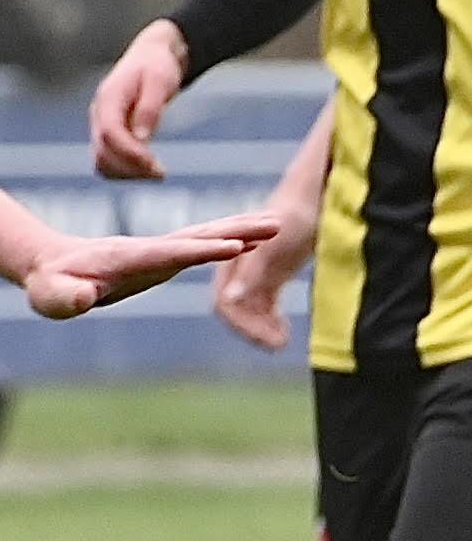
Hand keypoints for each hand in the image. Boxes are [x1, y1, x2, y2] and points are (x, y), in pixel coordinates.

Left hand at [21, 214, 280, 320]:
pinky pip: (199, 246)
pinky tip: (252, 242)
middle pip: (196, 236)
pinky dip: (226, 241)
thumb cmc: (49, 285)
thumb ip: (66, 298)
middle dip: (234, 231)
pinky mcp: (162, 258)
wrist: (51, 266)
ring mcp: (157, 252)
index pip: (167, 253)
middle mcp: (146, 250)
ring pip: (203, 237)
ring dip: (239, 231)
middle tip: (275, 224)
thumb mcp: (49, 297)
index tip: (233, 247)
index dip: (199, 250)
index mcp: (124, 258)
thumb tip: (84, 298)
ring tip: (277, 225)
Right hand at [88, 21, 187, 181]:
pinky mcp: (107, 135)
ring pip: (101, 161)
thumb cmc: (157, 66)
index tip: (152, 164)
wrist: (150, 56)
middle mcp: (98, 114)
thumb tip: (142, 138)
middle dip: (129, 167)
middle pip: (102, 152)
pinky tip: (147, 170)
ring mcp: (99, 126)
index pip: (109, 132)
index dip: (128, 152)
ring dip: (126, 173)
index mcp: (108, 98)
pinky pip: (107, 160)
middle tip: (161, 174)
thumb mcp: (159, 80)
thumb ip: (149, 108)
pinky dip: (124, 170)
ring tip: (157, 174)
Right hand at [210, 186, 317, 352]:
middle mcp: (237, 272)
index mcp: (232, 264)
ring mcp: (252, 276)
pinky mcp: (267, 279)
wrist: (314, 194)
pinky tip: (286, 332)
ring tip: (284, 341)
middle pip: (236, 312)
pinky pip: (263, 308)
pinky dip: (272, 322)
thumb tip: (229, 301)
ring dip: (263, 329)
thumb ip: (251, 273)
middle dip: (254, 331)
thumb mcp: (276, 247)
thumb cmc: (296, 216)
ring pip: (250, 313)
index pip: (226, 305)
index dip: (244, 326)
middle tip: (278, 345)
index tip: (268, 341)